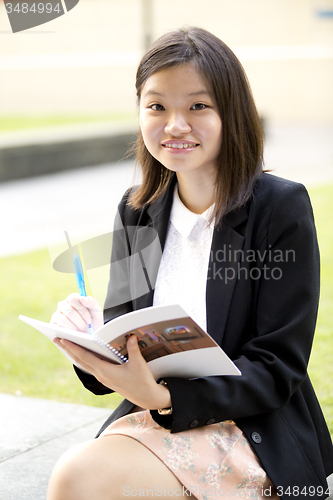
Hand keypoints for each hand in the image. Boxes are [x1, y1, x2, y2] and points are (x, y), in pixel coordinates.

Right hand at [50, 293, 103, 333]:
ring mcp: (57, 314)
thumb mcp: (96, 311)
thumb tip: (82, 298)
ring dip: (74, 326)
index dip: (82, 310)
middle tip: (85, 326)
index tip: (89, 320)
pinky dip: (68, 330)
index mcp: (73, 299)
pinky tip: (74, 332)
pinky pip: (58, 327)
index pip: (73, 299)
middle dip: (80, 321)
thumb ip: (91, 302)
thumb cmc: (92, 321)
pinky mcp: (53, 324)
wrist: (89, 335)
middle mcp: (63, 305)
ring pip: (63, 319)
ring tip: (80, 329)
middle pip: (69, 311)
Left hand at [53, 335, 171, 409]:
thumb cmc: (142, 381)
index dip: (73, 347)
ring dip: (74, 354)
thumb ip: (133, 349)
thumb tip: (131, 336)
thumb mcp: (139, 363)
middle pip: (80, 360)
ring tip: (65, 344)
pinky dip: (83, 359)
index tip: (63, 339)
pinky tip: (81, 354)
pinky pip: (91, 366)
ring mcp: (103, 377)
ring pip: (84, 364)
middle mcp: (101, 375)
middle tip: (56, 338)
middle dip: (68, 349)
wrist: (147, 397)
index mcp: (105, 371)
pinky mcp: (107, 378)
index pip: (85, 357)